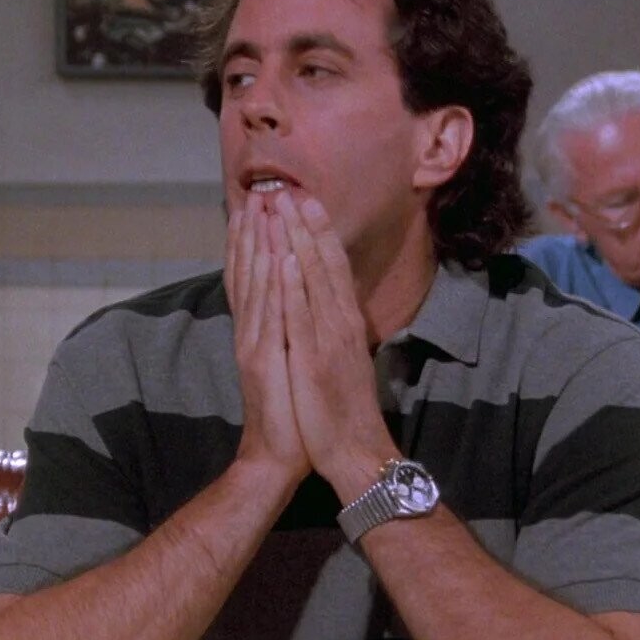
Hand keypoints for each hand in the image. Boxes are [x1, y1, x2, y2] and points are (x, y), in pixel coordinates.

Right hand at [225, 192, 310, 485]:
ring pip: (257, 286)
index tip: (259, 207)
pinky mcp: (265, 362)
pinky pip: (271, 315)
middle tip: (260, 194)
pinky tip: (277, 258)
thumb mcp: (286, 364)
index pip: (252, 278)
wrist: (277, 457)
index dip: (252, 242)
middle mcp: (251, 332)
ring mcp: (255, 345)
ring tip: (264, 210)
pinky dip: (273, 285)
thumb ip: (283, 333)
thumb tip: (291, 304)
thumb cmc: (288, 413)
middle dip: (254, 233)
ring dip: (260, 246)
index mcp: (258, 332)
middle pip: (249, 274)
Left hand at [274, 192, 395, 498]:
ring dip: (299, 240)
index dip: (318, 232)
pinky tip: (286, 258)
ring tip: (284, 206)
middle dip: (307, 224)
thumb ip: (335, 329)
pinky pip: (303, 314)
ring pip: (314, 279)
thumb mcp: (342, 358)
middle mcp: (340, 323)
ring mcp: (329, 338)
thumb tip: (326, 303)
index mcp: (345, 322)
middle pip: (324, 264)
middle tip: (289, 189)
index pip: (331, 267)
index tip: (304, 200)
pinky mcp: (316, 358)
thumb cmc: (343, 408)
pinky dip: (295, 284)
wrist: (355, 451)